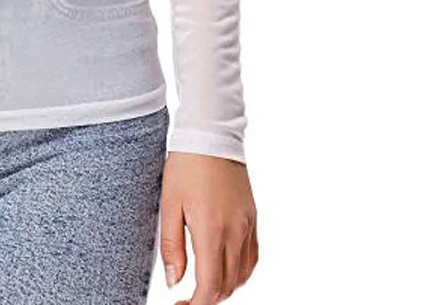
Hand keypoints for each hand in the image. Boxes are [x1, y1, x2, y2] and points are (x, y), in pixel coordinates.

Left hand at [160, 152, 257, 302]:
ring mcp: (247, 226)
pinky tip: (224, 270)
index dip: (196, 304)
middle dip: (207, 299)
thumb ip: (172, 246)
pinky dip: (239, 273)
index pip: (210, 285)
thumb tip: (174, 281)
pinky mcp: (252, 218)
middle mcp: (235, 232)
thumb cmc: (185, 165)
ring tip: (201, 286)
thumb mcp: (169, 203)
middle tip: (186, 299)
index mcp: (212, 230)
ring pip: (242, 275)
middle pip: (227, 285)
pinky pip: (251, 258)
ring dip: (223, 288)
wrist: (211, 134)